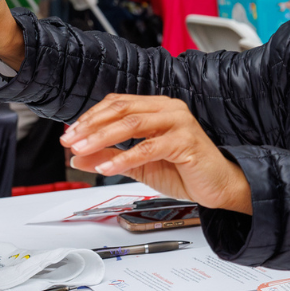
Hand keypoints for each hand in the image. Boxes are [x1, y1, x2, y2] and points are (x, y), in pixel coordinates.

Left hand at [61, 94, 252, 213]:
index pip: (117, 103)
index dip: (91, 117)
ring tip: (82, 150)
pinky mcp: (186, 141)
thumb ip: (110, 157)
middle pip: (121, 109)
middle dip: (91, 126)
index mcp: (157, 108)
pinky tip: (107, 168)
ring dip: (102, 137)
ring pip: (132, 123)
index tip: (70, 134)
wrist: (218, 187)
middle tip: (70, 140)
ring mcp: (179, 122)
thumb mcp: (139, 165)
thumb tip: (78, 157)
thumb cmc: (185, 172)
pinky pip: (149, 147)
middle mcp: (168, 109)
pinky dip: (124, 158)